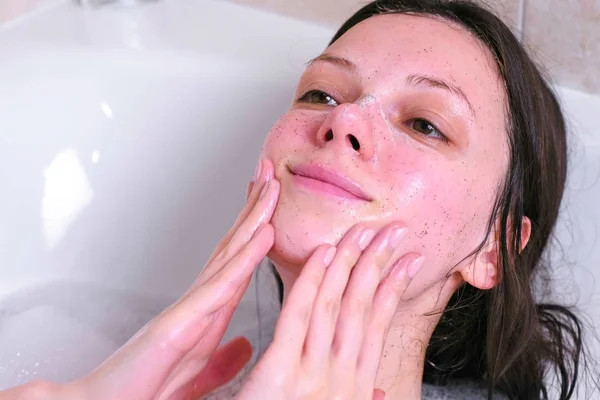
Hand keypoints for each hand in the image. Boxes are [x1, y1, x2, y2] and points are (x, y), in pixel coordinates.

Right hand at [0, 159, 279, 399]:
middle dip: (254, 209)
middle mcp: (199, 302)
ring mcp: (188, 309)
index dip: (254, 231)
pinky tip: (262, 236)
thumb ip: (224, 359)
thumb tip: (246, 345)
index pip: (237, 263)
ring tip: (271, 188)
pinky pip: (219, 287)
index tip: (269, 206)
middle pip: (232, 247)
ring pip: (229, 255)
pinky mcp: (178, 325)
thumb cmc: (142, 391)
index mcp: (207, 313)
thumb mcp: (199, 373)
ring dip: (253, 220)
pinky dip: (243, 260)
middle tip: (270, 176)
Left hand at [237, 224, 423, 399]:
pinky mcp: (280, 373)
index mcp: (353, 386)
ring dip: (352, 264)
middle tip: (394, 231)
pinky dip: (311, 283)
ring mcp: (314, 375)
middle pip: (363, 308)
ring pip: (336, 306)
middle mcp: (342, 378)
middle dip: (381, 266)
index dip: (395, 288)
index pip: (379, 325)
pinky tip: (324, 255)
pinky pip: (299, 318)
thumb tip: (379, 395)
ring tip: (364, 232)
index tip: (410, 260)